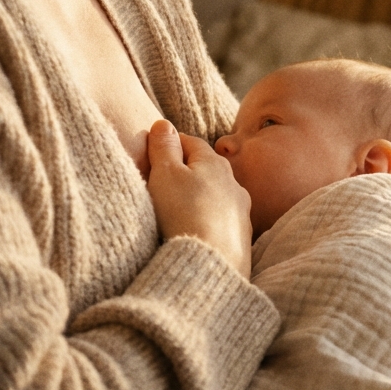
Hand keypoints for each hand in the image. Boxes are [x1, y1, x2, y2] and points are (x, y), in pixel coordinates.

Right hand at [146, 120, 251, 276]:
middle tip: (158, 181)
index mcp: (214, 163)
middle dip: (183, 171)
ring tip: (174, 209)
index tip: (151, 152)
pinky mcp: (239, 237)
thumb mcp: (166, 174)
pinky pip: (218, 219)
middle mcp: (233, 183)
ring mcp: (240, 211)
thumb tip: (164, 124)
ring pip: (213, 194)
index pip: (190, 142)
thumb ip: (164, 147)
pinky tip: (193, 230)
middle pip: (204, 169)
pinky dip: (204, 219)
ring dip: (195, 196)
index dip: (168, 144)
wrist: (211, 264)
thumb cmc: (184, 213)